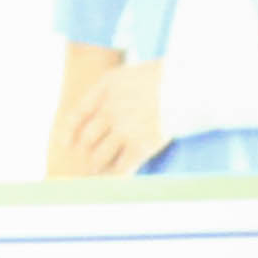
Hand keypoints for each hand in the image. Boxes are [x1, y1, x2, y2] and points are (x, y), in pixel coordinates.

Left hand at [55, 57, 175, 176]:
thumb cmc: (168, 76)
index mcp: (107, 87)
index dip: (69, 131)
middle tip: (89, 162)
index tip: (66, 143)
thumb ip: (116, 91)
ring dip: (100, 166)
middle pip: (87, 139)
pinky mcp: (141, 146)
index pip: (77, 114)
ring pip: (100, 157)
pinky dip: (117, 177)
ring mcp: (125, 129)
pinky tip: (116, 183)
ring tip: (100, 174)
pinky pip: (121, 168)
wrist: (191, 83)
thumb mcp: (134, 74)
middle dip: (88, 152)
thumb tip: (103, 113)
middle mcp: (111, 109)